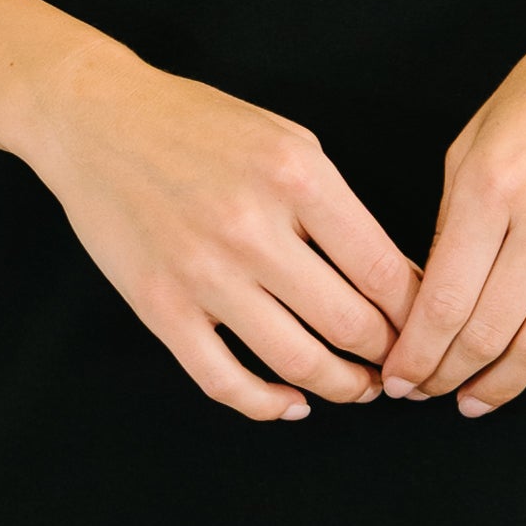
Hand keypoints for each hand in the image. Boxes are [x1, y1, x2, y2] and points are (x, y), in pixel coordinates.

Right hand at [19, 39, 417, 421]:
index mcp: (296, 177)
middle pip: (350, 323)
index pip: (383, 270)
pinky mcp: (160, 307)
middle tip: (402, 365)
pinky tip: (291, 403)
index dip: (418, 314)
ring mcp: (202, 273)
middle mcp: (251, 228)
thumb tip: (394, 280)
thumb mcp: (288, 142)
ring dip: (342, 387)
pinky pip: (224, 381)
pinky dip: (267, 405)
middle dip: (390, 356)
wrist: (97, 120)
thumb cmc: (199, 127)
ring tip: (360, 387)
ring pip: (297, 361)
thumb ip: (340, 208)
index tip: (428, 328)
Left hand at [388, 0, 525, 416]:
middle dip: (447, 376)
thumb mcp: (472, 142)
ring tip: (477, 399)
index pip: (441, 301)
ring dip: (502, 385)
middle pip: (486, 332)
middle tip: (429, 394)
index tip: (400, 378)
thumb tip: (430, 301)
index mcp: (491, 187)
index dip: (416, 354)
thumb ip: (450, 221)